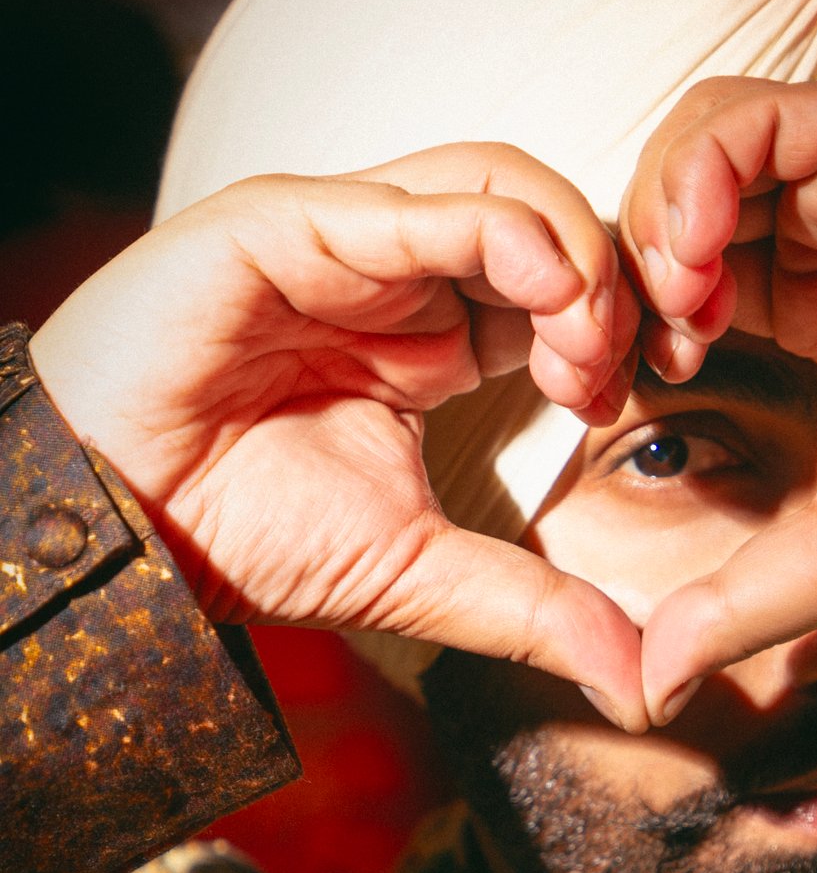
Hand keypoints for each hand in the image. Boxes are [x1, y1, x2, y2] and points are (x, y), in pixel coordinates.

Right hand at [30, 144, 647, 728]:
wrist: (116, 531)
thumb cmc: (241, 534)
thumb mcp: (419, 574)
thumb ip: (534, 611)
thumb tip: (644, 688)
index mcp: (435, 338)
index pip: (562, 292)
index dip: (614, 329)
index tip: (624, 400)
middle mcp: (400, 276)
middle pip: (549, 223)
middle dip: (611, 285)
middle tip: (609, 368)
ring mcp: (348, 241)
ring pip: (500, 184)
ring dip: (570, 248)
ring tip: (580, 335)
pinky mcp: (290, 224)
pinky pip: (417, 200)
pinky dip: (503, 229)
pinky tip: (542, 288)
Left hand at [620, 80, 816, 721]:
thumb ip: (738, 604)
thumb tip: (650, 690)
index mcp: (807, 314)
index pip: (667, 290)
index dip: (614, 333)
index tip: (597, 398)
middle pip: (665, 214)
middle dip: (614, 281)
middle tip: (608, 353)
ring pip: (692, 154)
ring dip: (651, 223)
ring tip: (672, 305)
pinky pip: (748, 115)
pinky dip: (693, 169)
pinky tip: (695, 249)